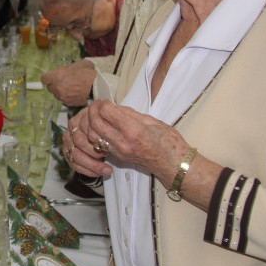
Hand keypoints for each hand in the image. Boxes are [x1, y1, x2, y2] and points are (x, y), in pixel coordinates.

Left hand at [40, 60, 95, 106]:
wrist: (98, 87)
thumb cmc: (88, 73)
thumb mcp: (76, 65)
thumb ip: (65, 69)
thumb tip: (62, 72)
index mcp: (57, 76)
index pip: (44, 79)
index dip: (48, 78)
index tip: (51, 77)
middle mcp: (57, 87)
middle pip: (49, 88)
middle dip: (55, 84)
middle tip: (64, 81)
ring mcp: (62, 97)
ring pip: (56, 95)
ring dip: (60, 91)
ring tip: (71, 87)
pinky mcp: (68, 103)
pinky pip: (63, 100)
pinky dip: (67, 97)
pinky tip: (74, 93)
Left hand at [65, 100, 190, 185]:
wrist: (174, 164)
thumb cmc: (169, 143)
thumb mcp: (153, 121)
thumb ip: (131, 114)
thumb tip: (116, 107)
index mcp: (133, 130)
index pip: (107, 112)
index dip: (104, 104)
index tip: (106, 100)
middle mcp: (123, 142)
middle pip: (96, 124)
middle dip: (93, 111)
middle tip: (97, 105)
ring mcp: (119, 151)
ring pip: (94, 136)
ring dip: (91, 123)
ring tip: (97, 115)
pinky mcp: (118, 157)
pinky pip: (100, 144)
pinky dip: (97, 134)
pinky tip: (102, 127)